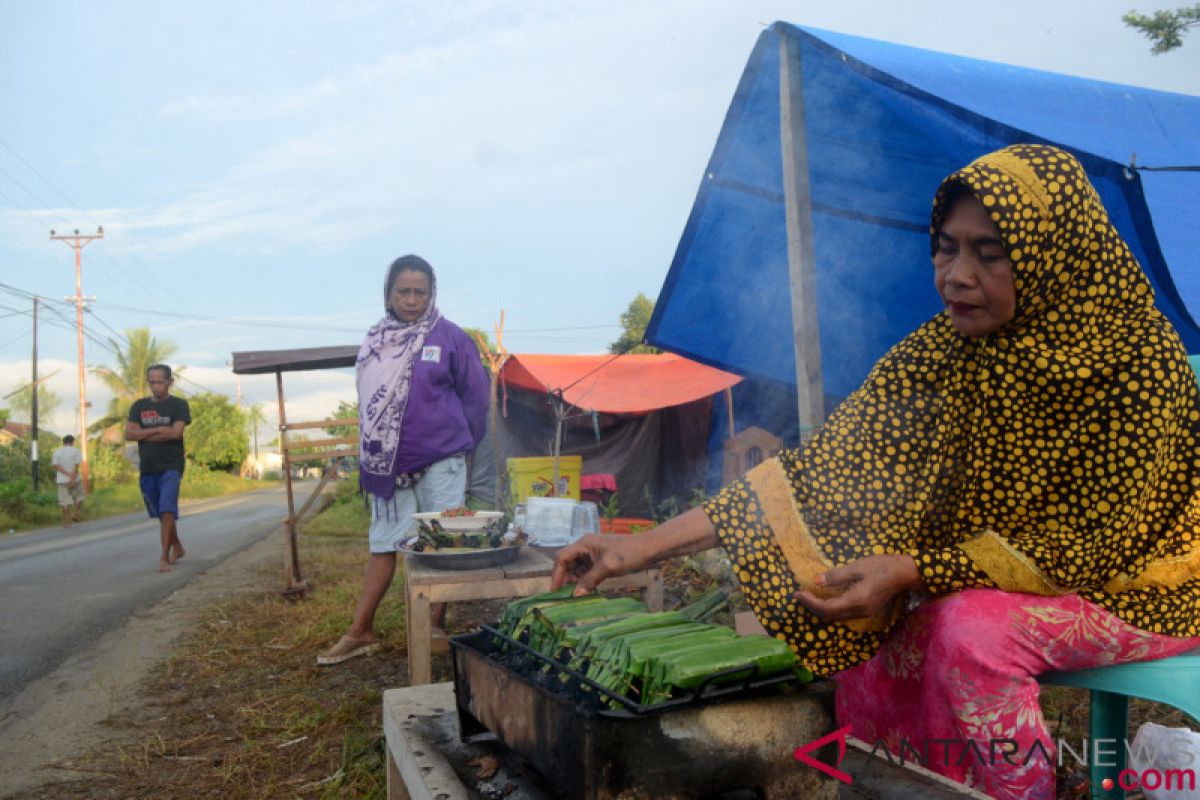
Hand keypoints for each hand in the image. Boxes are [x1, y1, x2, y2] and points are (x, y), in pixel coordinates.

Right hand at [551, 534, 648, 595]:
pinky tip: (585, 591)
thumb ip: (590, 580)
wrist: (648, 549)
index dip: (556, 574)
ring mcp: (592, 554)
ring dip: (574, 581)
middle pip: (567, 563)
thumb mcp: (608, 567)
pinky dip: (583, 581)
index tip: (555, 591)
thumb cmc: (629, 554)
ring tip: (573, 597)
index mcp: (584, 544)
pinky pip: (586, 571)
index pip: (562, 558)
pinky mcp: (599, 561)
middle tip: (563, 596)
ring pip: (576, 568)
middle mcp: (585, 547)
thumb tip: (575, 594)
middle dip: (564, 579)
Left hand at [794, 554, 921, 621]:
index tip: (797, 593)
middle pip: (829, 615)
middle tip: (799, 595)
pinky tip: (825, 598)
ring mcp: (864, 614)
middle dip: (812, 606)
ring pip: (836, 617)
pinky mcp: (867, 611)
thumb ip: (836, 576)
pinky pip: (844, 614)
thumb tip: (815, 581)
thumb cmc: (881, 566)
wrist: (905, 573)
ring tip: (808, 597)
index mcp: (856, 601)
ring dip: (821, 609)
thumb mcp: (857, 567)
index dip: (809, 602)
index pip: (826, 608)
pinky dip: (831, 608)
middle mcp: (859, 612)